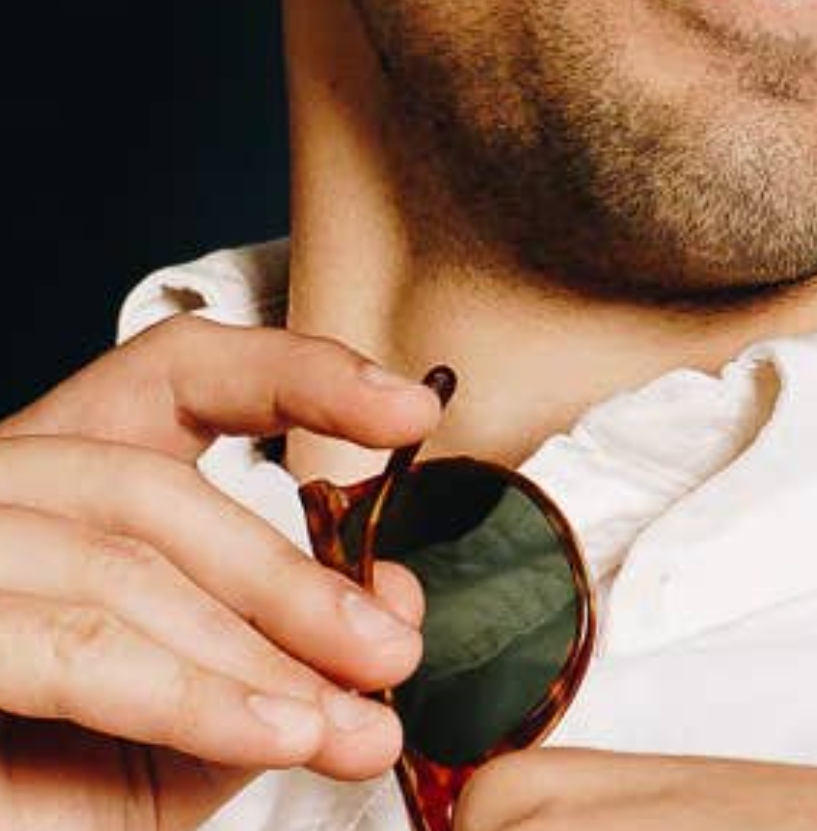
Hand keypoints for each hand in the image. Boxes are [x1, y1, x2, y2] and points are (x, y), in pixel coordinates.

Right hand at [0, 316, 446, 830]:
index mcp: (61, 491)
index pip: (169, 376)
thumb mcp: (201, 709)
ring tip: (344, 728)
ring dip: (256, 653)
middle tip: (391, 652)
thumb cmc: (63, 789)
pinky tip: (277, 735)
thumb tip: (394, 596)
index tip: (409, 414)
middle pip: (151, 488)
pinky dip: (190, 696)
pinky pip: (74, 651)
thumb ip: (286, 646)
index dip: (291, 374)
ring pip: (118, 569)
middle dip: (291, 577)